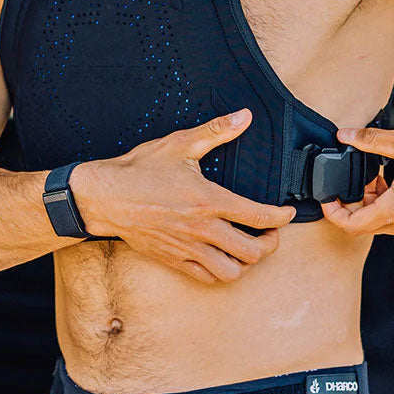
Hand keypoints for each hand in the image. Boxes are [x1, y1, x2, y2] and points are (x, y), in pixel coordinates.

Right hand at [71, 108, 296, 283]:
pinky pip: (206, 277)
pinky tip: (223, 257)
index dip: (282, 218)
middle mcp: (202, 229)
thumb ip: (216, 131)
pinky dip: (222, 272)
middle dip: (270, 243)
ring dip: (247, 263)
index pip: (259, 217)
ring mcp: (188, 248)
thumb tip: (244, 116)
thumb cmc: (140, 169)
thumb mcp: (179, 144)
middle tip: (271, 232)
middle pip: (252, 251)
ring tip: (249, 248)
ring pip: (232, 271)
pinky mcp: (174, 259)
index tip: (288, 213)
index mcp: (209, 200)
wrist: (104, 197)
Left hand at [320, 124, 393, 238]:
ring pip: (385, 221)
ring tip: (380, 173)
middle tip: (355, 177)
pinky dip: (392, 203)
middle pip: (367, 223)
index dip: (334, 213)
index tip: (328, 197)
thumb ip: (372, 141)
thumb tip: (346, 135)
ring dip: (375, 201)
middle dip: (356, 201)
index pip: (353, 225)